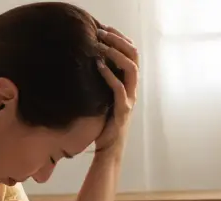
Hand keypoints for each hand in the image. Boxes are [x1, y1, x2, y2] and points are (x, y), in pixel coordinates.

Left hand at [95, 25, 137, 150]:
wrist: (108, 151)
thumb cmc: (103, 126)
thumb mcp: (102, 99)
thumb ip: (101, 84)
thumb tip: (86, 64)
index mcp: (129, 86)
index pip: (132, 55)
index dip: (121, 39)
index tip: (105, 29)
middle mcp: (133, 90)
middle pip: (134, 57)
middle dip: (118, 41)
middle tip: (102, 33)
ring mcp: (130, 100)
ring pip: (131, 69)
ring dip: (116, 53)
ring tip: (101, 45)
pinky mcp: (122, 111)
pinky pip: (119, 88)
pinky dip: (109, 74)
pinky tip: (98, 65)